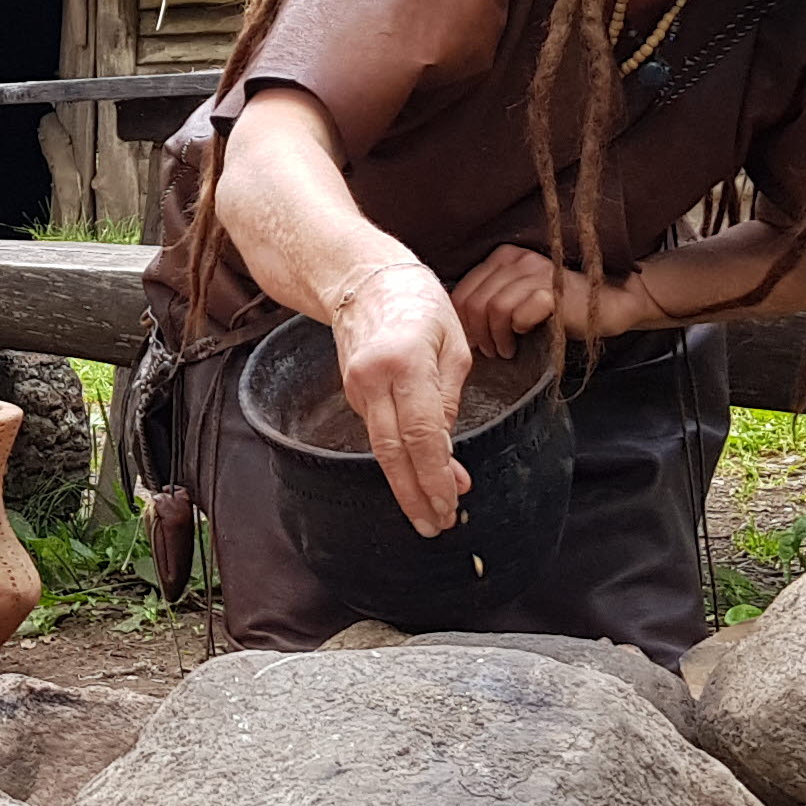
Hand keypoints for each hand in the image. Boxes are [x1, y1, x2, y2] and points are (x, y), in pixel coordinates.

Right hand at [329, 259, 471, 537]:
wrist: (362, 280)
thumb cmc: (419, 304)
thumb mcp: (453, 344)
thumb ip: (449, 399)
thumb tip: (448, 452)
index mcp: (406, 363)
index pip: (422, 433)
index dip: (436, 475)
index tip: (450, 504)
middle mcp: (373, 379)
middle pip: (393, 452)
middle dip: (414, 495)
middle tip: (434, 526)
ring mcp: (356, 388)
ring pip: (381, 448)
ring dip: (406, 483)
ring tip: (430, 512)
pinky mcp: (351, 393)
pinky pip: (377, 433)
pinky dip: (398, 459)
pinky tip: (416, 475)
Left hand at [449, 246, 655, 357]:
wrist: (610, 304)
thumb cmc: (561, 306)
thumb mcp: (518, 296)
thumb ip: (490, 300)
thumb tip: (458, 326)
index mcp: (504, 256)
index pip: (463, 290)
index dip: (461, 322)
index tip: (473, 341)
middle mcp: (518, 259)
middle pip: (474, 301)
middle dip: (476, 333)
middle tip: (489, 350)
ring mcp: (537, 272)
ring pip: (492, 309)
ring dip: (495, 337)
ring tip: (505, 350)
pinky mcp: (552, 290)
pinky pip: (517, 314)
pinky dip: (515, 331)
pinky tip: (523, 340)